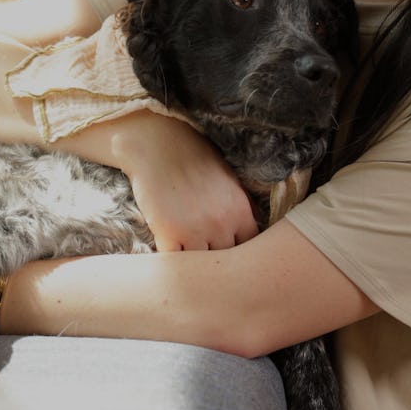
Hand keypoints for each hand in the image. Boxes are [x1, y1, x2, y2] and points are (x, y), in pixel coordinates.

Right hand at [103, 112, 258, 251]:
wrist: (158, 144)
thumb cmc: (193, 158)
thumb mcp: (229, 180)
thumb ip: (241, 209)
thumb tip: (253, 230)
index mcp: (240, 210)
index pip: (250, 248)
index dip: (239, 254)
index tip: (229, 255)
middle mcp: (222, 223)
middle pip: (226, 261)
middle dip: (217, 262)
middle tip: (207, 262)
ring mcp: (195, 230)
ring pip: (201, 265)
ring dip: (194, 265)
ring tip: (188, 263)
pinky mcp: (168, 232)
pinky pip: (175, 262)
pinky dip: (172, 262)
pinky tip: (170, 254)